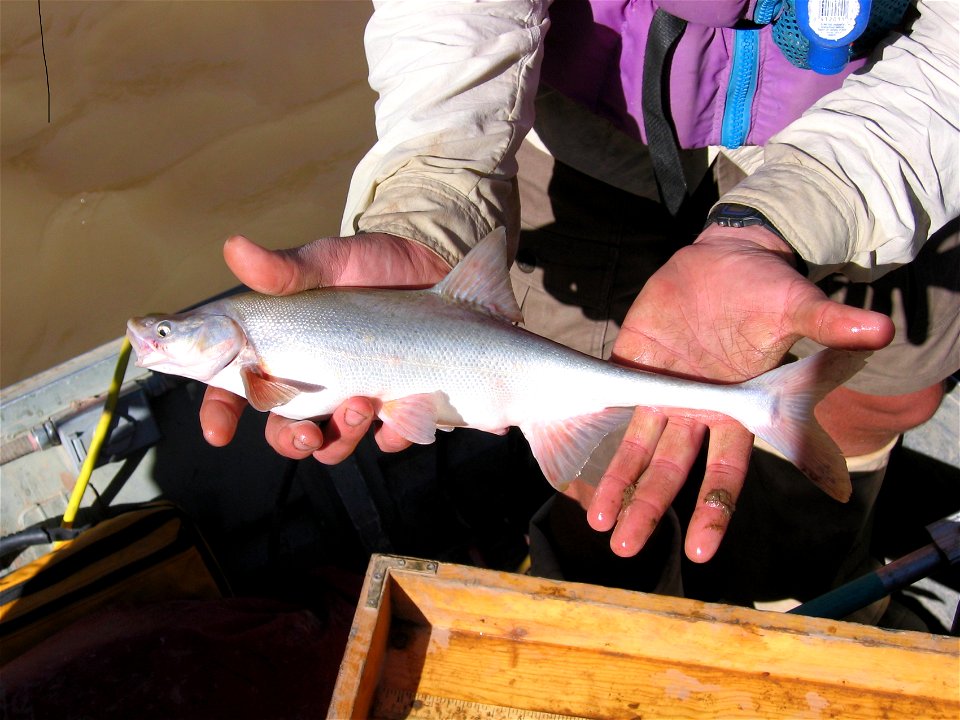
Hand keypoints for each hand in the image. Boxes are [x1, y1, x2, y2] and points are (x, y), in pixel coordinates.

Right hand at [199, 232, 449, 461]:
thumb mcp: (325, 262)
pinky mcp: (395, 401)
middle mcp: (310, 382)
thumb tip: (236, 248)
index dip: (219, 414)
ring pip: (332, 442)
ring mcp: (352, 395)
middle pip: (284, 431)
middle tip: (307, 434)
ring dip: (341, 437)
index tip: (219, 432)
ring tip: (362, 404)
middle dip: (292, 441)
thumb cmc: (364, 263)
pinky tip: (400, 411)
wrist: (427, 260)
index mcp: (278, 351)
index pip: (234, 390)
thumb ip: (283, 269)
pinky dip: (393, 433)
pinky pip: (390, 435)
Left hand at [585, 225, 894, 561]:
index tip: (701, 550)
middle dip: (649, 509)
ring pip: (637, 448)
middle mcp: (697, 411)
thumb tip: (881, 329)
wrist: (725, 258)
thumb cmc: (766, 288)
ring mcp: (661, 392)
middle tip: (624, 547)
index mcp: (737, 410)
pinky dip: (591, 430)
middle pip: (672, 472)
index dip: (714, 510)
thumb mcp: (797, 305)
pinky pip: (609, 404)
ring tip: (597, 521)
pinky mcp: (632, 365)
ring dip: (618, 484)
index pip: (726, 472)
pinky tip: (571, 461)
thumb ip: (829, 324)